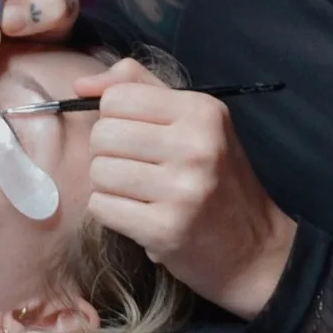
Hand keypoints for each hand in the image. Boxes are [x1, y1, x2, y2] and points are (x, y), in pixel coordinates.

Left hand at [78, 58, 297, 319]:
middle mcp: (196, 146)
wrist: (252, 248)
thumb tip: (80, 85)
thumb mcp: (192, 120)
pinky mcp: (165, 229)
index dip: (116, 118)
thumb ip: (139, 88)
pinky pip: (101, 206)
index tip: (138, 136)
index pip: (117, 97)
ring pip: (98, 171)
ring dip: (109, 185)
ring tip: (140, 193)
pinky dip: (111, 212)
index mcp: (202, 111)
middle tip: (138, 169)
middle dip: (109, 153)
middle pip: (102, 134)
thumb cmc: (215, 178)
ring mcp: (183, 190)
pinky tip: (139, 214)